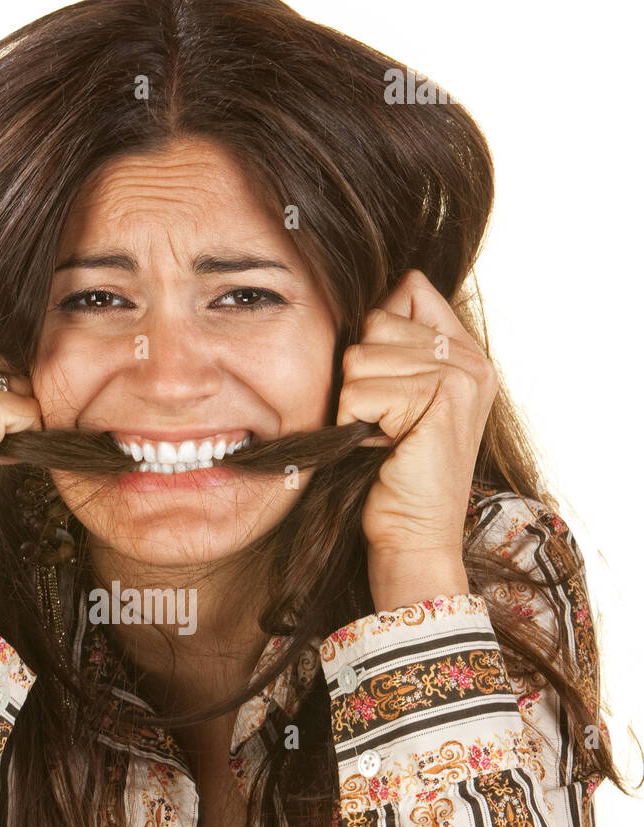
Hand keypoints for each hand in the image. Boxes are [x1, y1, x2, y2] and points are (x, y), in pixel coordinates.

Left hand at [337, 269, 498, 607]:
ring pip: (360, 357)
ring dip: (355, 403)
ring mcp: (462, 376)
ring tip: (384, 436)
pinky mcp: (442, 399)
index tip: (384, 385)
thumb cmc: (392, 475)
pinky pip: (359, 391)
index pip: (408, 288)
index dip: (377, 330)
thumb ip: (394, 349)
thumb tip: (358, 301)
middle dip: (361, 375)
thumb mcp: (398, 401)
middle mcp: (471, 358)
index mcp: (466, 352)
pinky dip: (356, 424)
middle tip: (384, 422)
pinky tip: (382, 449)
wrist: (414, 538)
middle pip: (375, 321)